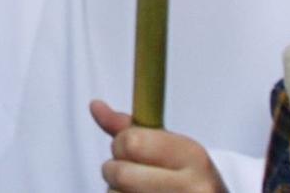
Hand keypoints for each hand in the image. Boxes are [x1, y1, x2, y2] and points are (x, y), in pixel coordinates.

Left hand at [90, 100, 227, 192]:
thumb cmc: (185, 180)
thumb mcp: (169, 151)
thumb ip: (131, 130)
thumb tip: (95, 105)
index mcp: (194, 156)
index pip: (131, 142)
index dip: (120, 144)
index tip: (129, 150)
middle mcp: (194, 187)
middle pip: (121, 174)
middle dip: (114, 172)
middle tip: (129, 175)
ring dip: (116, 192)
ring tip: (138, 191)